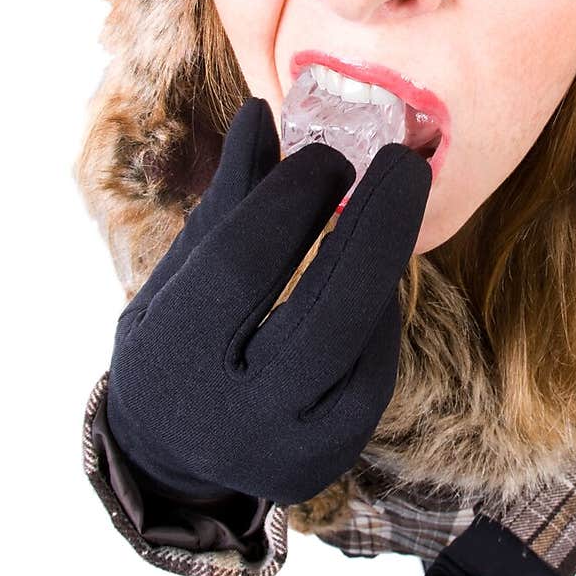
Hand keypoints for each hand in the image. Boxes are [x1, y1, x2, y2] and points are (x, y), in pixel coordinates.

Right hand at [105, 97, 431, 504]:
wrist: (169, 456)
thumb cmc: (172, 342)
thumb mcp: (178, 274)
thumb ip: (227, 203)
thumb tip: (262, 113)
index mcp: (173, 357)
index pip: (243, 266)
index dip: (290, 201)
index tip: (328, 151)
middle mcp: (231, 415)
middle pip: (326, 314)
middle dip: (375, 227)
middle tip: (405, 160)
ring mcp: (288, 449)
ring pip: (363, 347)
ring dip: (382, 266)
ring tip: (391, 204)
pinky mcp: (328, 461)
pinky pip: (374, 376)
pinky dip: (378, 317)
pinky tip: (374, 276)